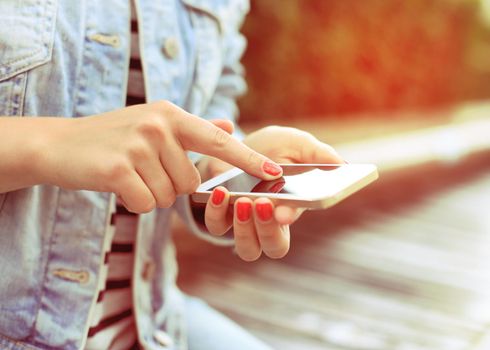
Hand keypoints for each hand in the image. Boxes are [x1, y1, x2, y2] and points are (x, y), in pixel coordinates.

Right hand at [36, 101, 281, 212]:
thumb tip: (229, 127)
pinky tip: (118, 185)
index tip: (275, 172)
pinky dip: (135, 203)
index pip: (219, 142)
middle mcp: (159, 126)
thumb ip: (194, 130)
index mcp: (172, 115)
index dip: (248, 159)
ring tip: (130, 173)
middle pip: (190, 182)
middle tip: (144, 170)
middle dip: (171, 185)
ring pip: (170, 196)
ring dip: (152, 193)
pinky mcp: (119, 169)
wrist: (60, 145)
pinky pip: (147, 204)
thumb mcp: (154, 124)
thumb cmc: (112, 138)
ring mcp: (139, 145)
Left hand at [201, 126, 343, 260]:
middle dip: (268, 229)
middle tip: (262, 203)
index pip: (294, 221)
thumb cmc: (272, 148)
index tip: (283, 212)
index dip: (290, 218)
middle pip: (274, 246)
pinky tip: (220, 192)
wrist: (234, 145)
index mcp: (293, 207)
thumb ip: (317, 154)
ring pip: (247, 248)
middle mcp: (270, 222)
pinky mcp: (220, 216)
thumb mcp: (296, 144)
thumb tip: (340, 164)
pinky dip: (215, 213)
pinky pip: (217, 227)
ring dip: (244, 228)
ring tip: (243, 201)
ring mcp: (244, 223)